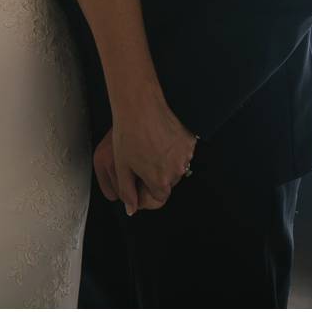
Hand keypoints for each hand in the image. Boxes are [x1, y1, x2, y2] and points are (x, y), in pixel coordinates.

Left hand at [97, 93, 195, 214]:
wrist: (140, 104)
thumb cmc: (128, 133)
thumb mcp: (121, 166)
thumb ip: (127, 190)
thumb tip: (131, 208)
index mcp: (159, 181)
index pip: (156, 199)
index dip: (143, 194)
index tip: (134, 185)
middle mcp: (176, 171)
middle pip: (165, 183)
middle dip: (152, 177)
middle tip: (137, 160)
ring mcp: (186, 156)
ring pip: (174, 167)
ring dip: (162, 162)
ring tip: (146, 146)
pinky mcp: (190, 141)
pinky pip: (181, 152)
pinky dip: (171, 149)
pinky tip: (157, 137)